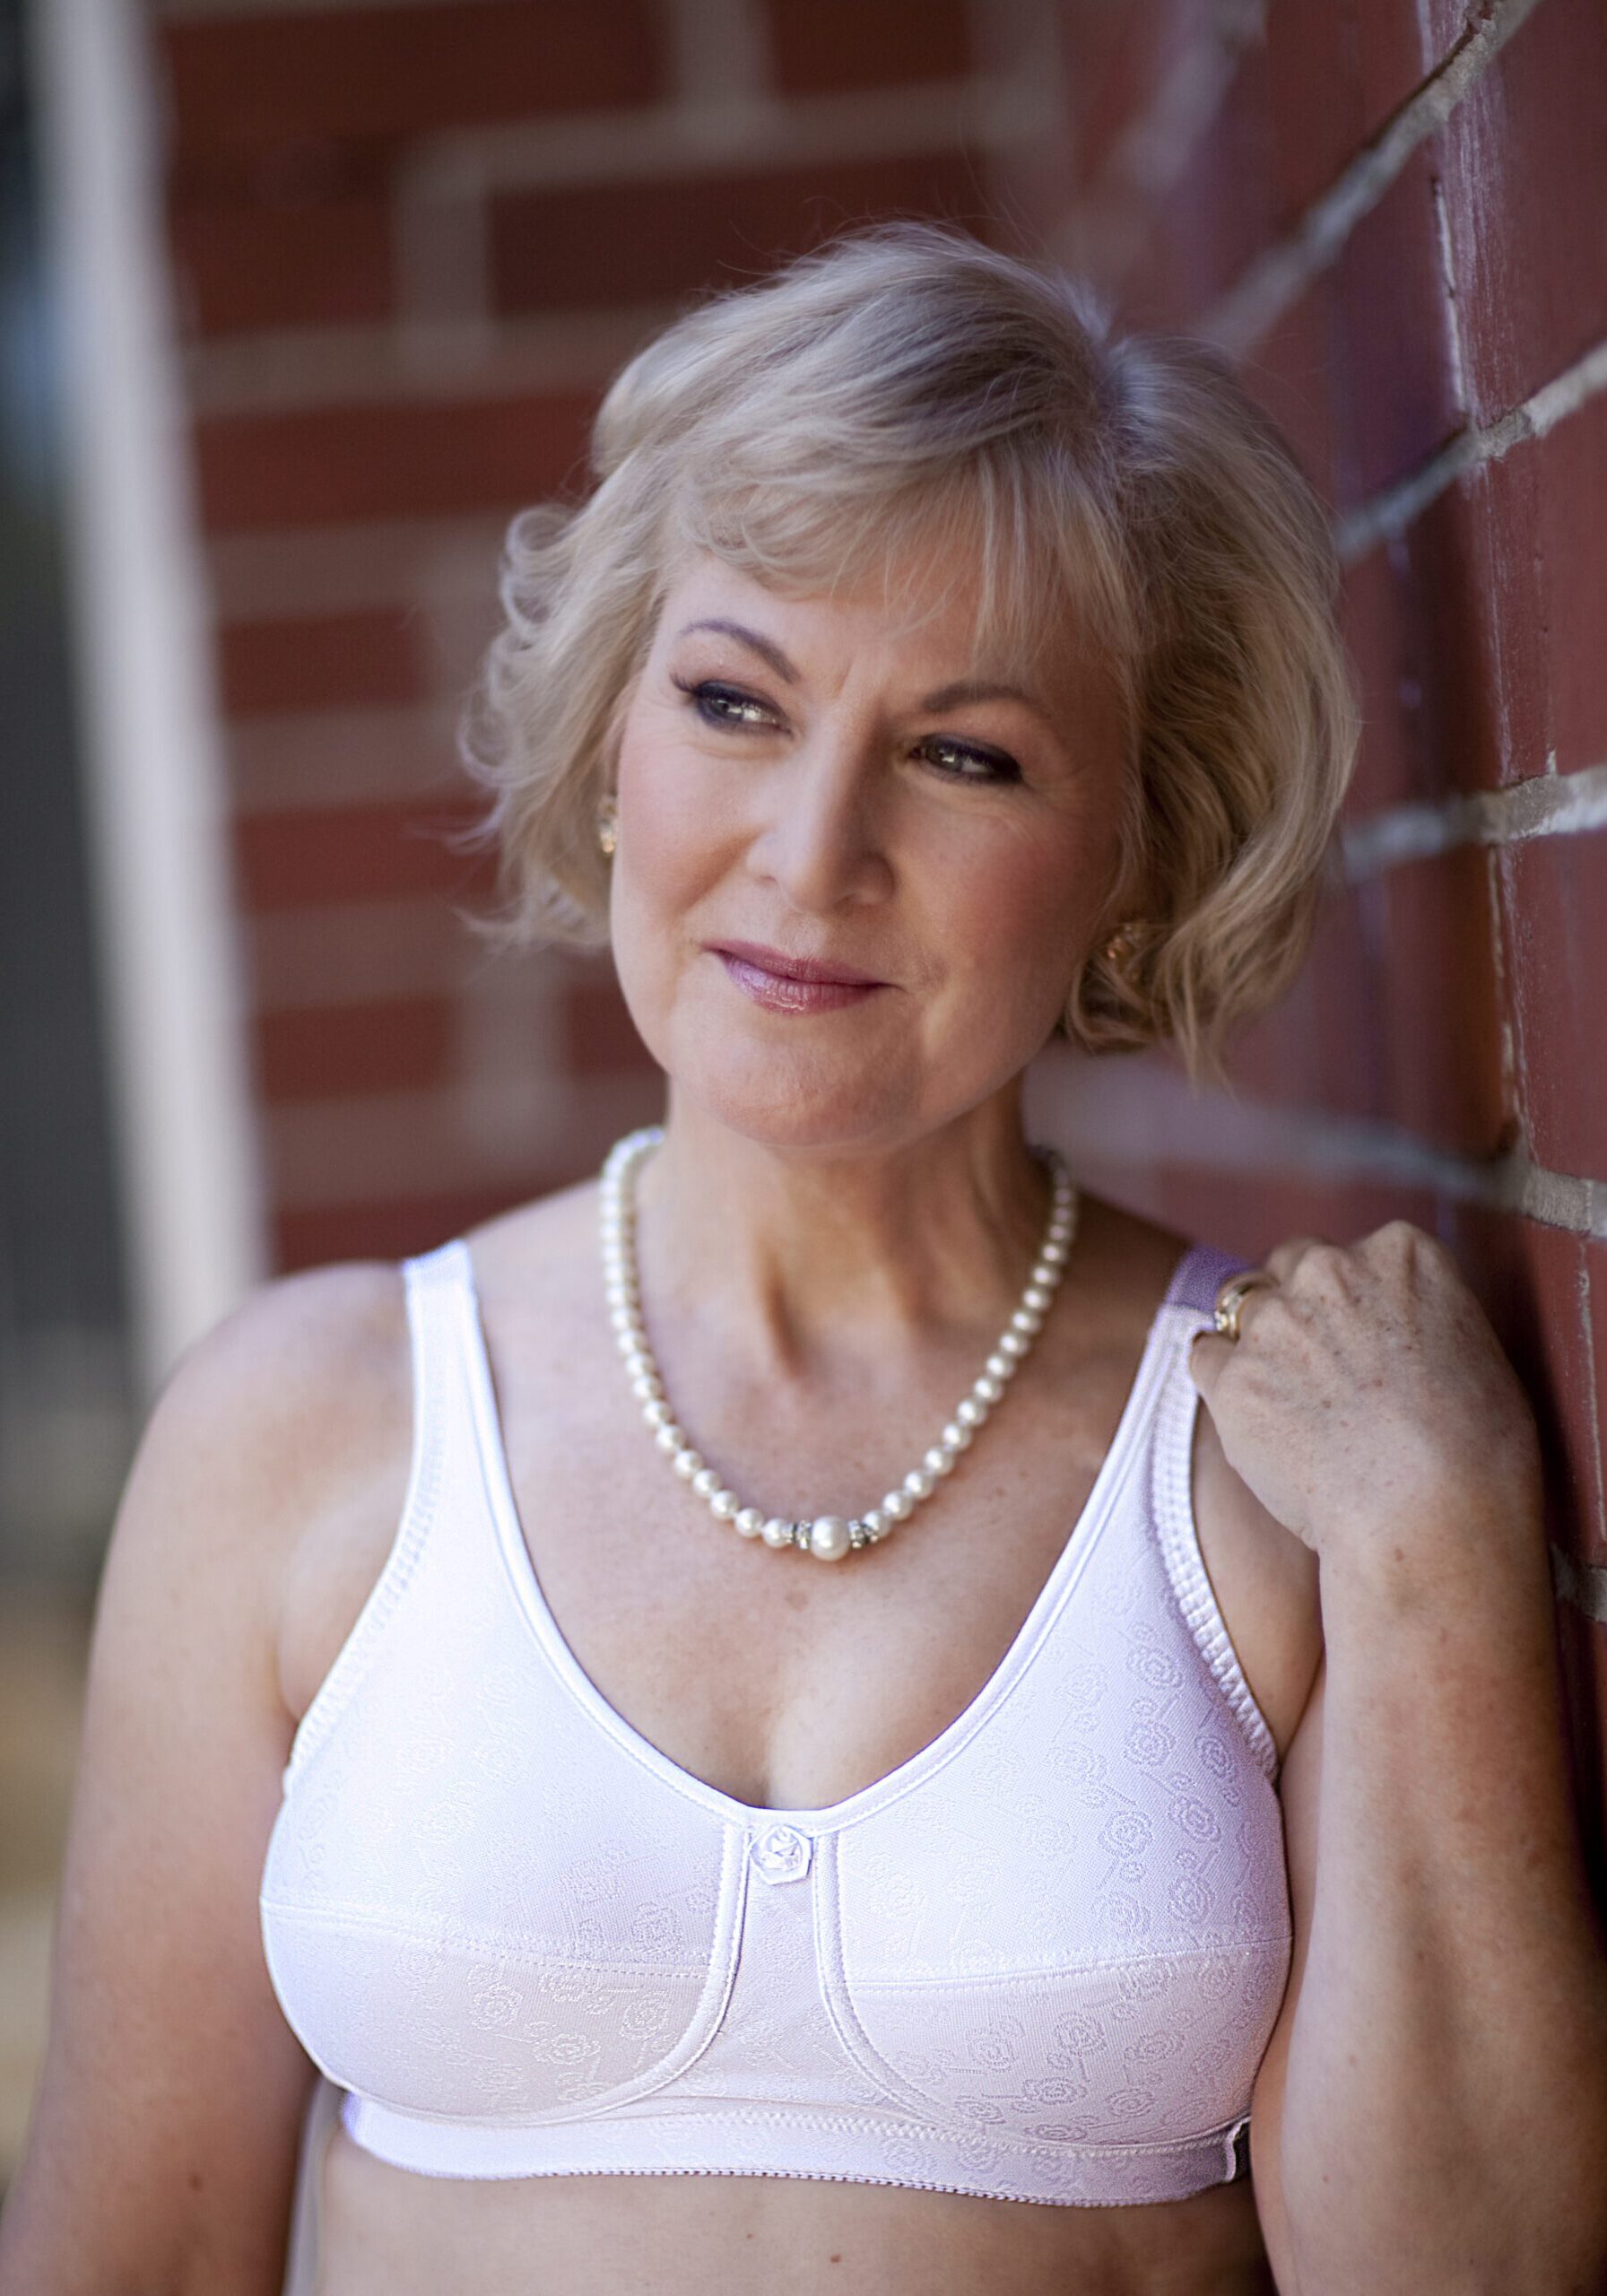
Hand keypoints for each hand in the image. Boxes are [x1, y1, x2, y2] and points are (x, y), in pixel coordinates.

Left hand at [1188, 1223, 1541, 1576]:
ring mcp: (1275, 1320)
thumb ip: (1418, 1317)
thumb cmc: (1479, 1455)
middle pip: (1290, 1265)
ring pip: (1241, 1307)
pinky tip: (1254, 1420)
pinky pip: (1205, 1356)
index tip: (1365, 1341)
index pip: (1352, 1253)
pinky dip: (1223, 1382)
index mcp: (1402, 1252)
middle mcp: (1331, 1268)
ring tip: (1291, 1403)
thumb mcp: (1475, 1351)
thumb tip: (1390, 1330)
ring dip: (1258, 1343)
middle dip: (1299, 1306)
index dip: (1353, 1300)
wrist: (1433, 1518)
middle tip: (1320, 1369)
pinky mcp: (1231, 1377)